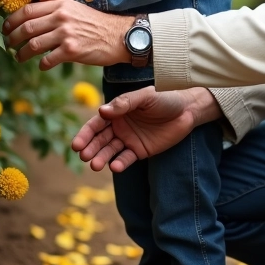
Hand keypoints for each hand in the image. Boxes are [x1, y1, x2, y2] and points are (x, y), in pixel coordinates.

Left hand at [2, 0, 130, 69]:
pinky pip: (48, 60)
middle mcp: (61, 17)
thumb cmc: (96, 24)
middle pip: (26, 27)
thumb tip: (31, 21)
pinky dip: (42, 64)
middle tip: (8, 44)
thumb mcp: (74, 10)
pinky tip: (42, 65)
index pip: (27, 10)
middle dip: (12, 37)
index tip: (6, 28)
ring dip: (22, 53)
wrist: (119, 35)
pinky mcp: (72, 51)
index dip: (12, 20)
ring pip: (33, 45)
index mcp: (59, 5)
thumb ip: (54, 12)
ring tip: (19, 57)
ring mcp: (66, 34)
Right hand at [71, 86, 221, 171]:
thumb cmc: (165, 98)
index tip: (77, 144)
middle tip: (84, 156)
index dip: (86, 134)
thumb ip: (125, 103)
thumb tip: (102, 111)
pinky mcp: (140, 151)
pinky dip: (119, 163)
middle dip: (90, 148)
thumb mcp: (145, 97)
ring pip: (110, 150)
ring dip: (101, 158)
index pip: (96, 124)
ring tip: (95, 165)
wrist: (188, 110)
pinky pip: (126, 158)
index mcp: (117, 111)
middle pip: (100, 139)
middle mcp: (119, 126)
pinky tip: (114, 167)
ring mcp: (129, 139)